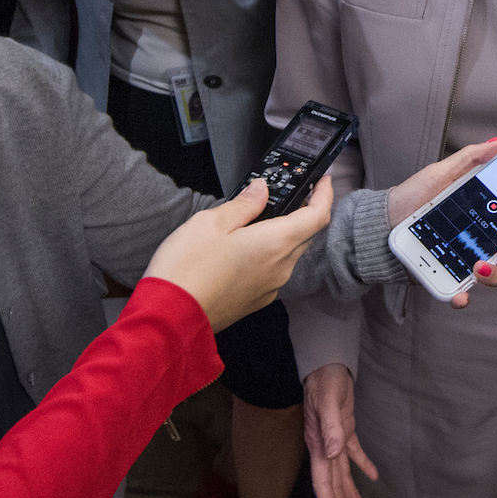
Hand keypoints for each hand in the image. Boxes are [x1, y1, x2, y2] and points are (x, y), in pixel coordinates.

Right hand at [144, 175, 332, 331]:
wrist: (171, 316)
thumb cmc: (188, 270)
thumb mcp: (212, 221)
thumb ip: (244, 204)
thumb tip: (261, 190)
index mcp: (276, 243)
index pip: (317, 215)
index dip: (325, 194)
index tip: (324, 181)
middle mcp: (280, 267)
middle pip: (304, 234)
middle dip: (301, 212)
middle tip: (287, 194)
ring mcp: (270, 287)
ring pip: (287, 254)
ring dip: (281, 235)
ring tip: (256, 220)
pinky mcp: (256, 300)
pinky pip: (272, 271)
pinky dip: (266, 255)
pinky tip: (243, 249)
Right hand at [302, 362, 378, 497]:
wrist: (325, 362)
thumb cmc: (324, 380)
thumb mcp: (327, 400)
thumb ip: (331, 427)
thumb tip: (332, 453)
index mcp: (318, 445)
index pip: (323, 484)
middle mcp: (324, 447)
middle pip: (332, 486)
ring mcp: (333, 439)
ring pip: (342, 475)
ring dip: (350, 495)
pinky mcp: (344, 429)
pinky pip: (353, 453)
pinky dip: (362, 465)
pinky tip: (373, 477)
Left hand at [383, 138, 496, 308]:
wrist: (381, 222)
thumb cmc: (413, 197)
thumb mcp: (440, 174)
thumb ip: (469, 159)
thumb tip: (495, 143)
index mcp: (485, 217)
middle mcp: (480, 241)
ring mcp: (465, 261)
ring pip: (494, 276)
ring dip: (494, 275)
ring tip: (479, 266)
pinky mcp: (446, 277)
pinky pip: (461, 293)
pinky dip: (463, 297)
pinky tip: (461, 296)